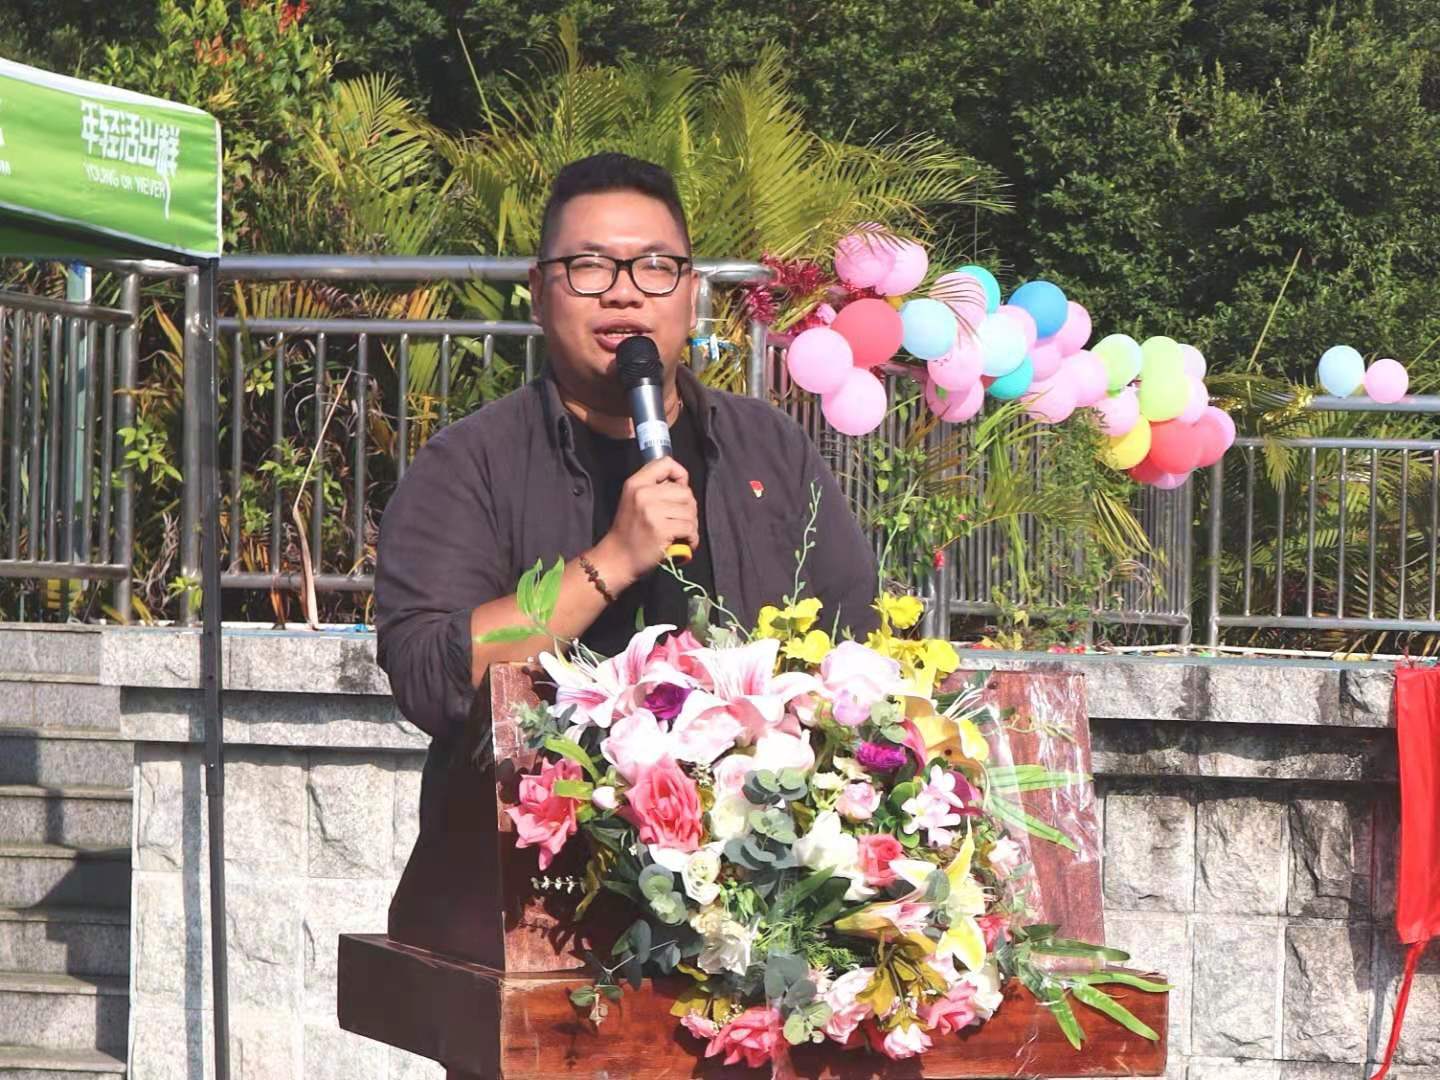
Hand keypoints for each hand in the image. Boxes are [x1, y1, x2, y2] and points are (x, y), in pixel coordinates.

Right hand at [594, 457, 698, 587]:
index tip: (680, 488)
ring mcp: (652, 511)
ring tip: (683, 534)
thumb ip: (654, 488)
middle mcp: (643, 494)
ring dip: (692, 525)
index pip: (665, 463)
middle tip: (682, 521)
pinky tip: (685, 543)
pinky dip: (692, 538)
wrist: (616, 559)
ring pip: (690, 511)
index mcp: (636, 483)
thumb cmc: (629, 531)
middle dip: (689, 508)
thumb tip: (683, 483)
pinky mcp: (661, 529)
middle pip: (685, 491)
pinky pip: (690, 528)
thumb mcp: (634, 500)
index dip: (680, 474)